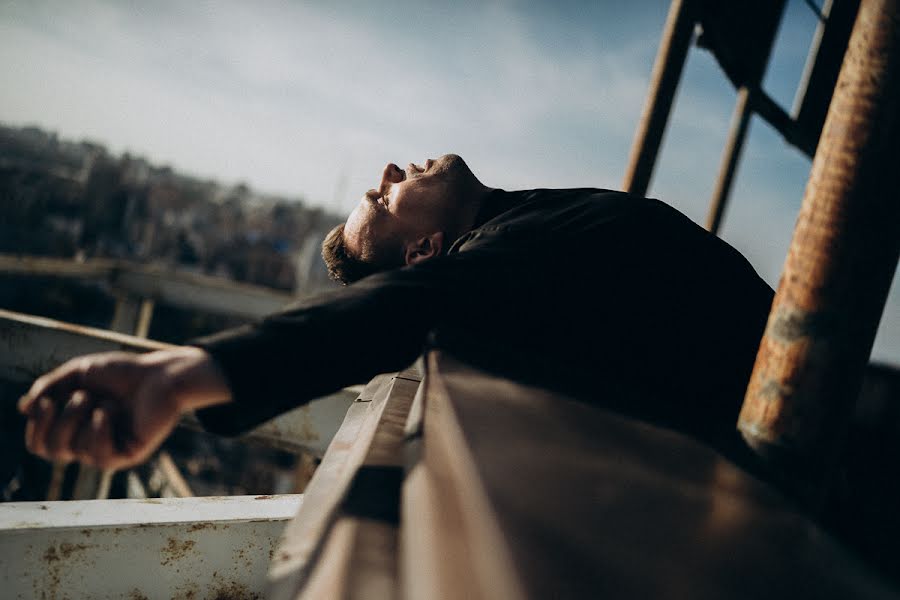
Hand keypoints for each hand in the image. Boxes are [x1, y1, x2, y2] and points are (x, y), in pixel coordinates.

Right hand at [18, 347, 231, 469]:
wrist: (161, 375)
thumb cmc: (123, 373)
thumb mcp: (78, 373)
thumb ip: (49, 388)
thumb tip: (23, 409)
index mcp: (74, 425)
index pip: (39, 442)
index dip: (37, 425)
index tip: (47, 400)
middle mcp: (88, 441)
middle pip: (49, 450)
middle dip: (58, 420)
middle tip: (81, 396)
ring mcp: (107, 450)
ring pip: (72, 450)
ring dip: (83, 417)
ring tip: (104, 399)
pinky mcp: (127, 455)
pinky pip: (97, 456)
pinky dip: (98, 430)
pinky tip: (110, 412)